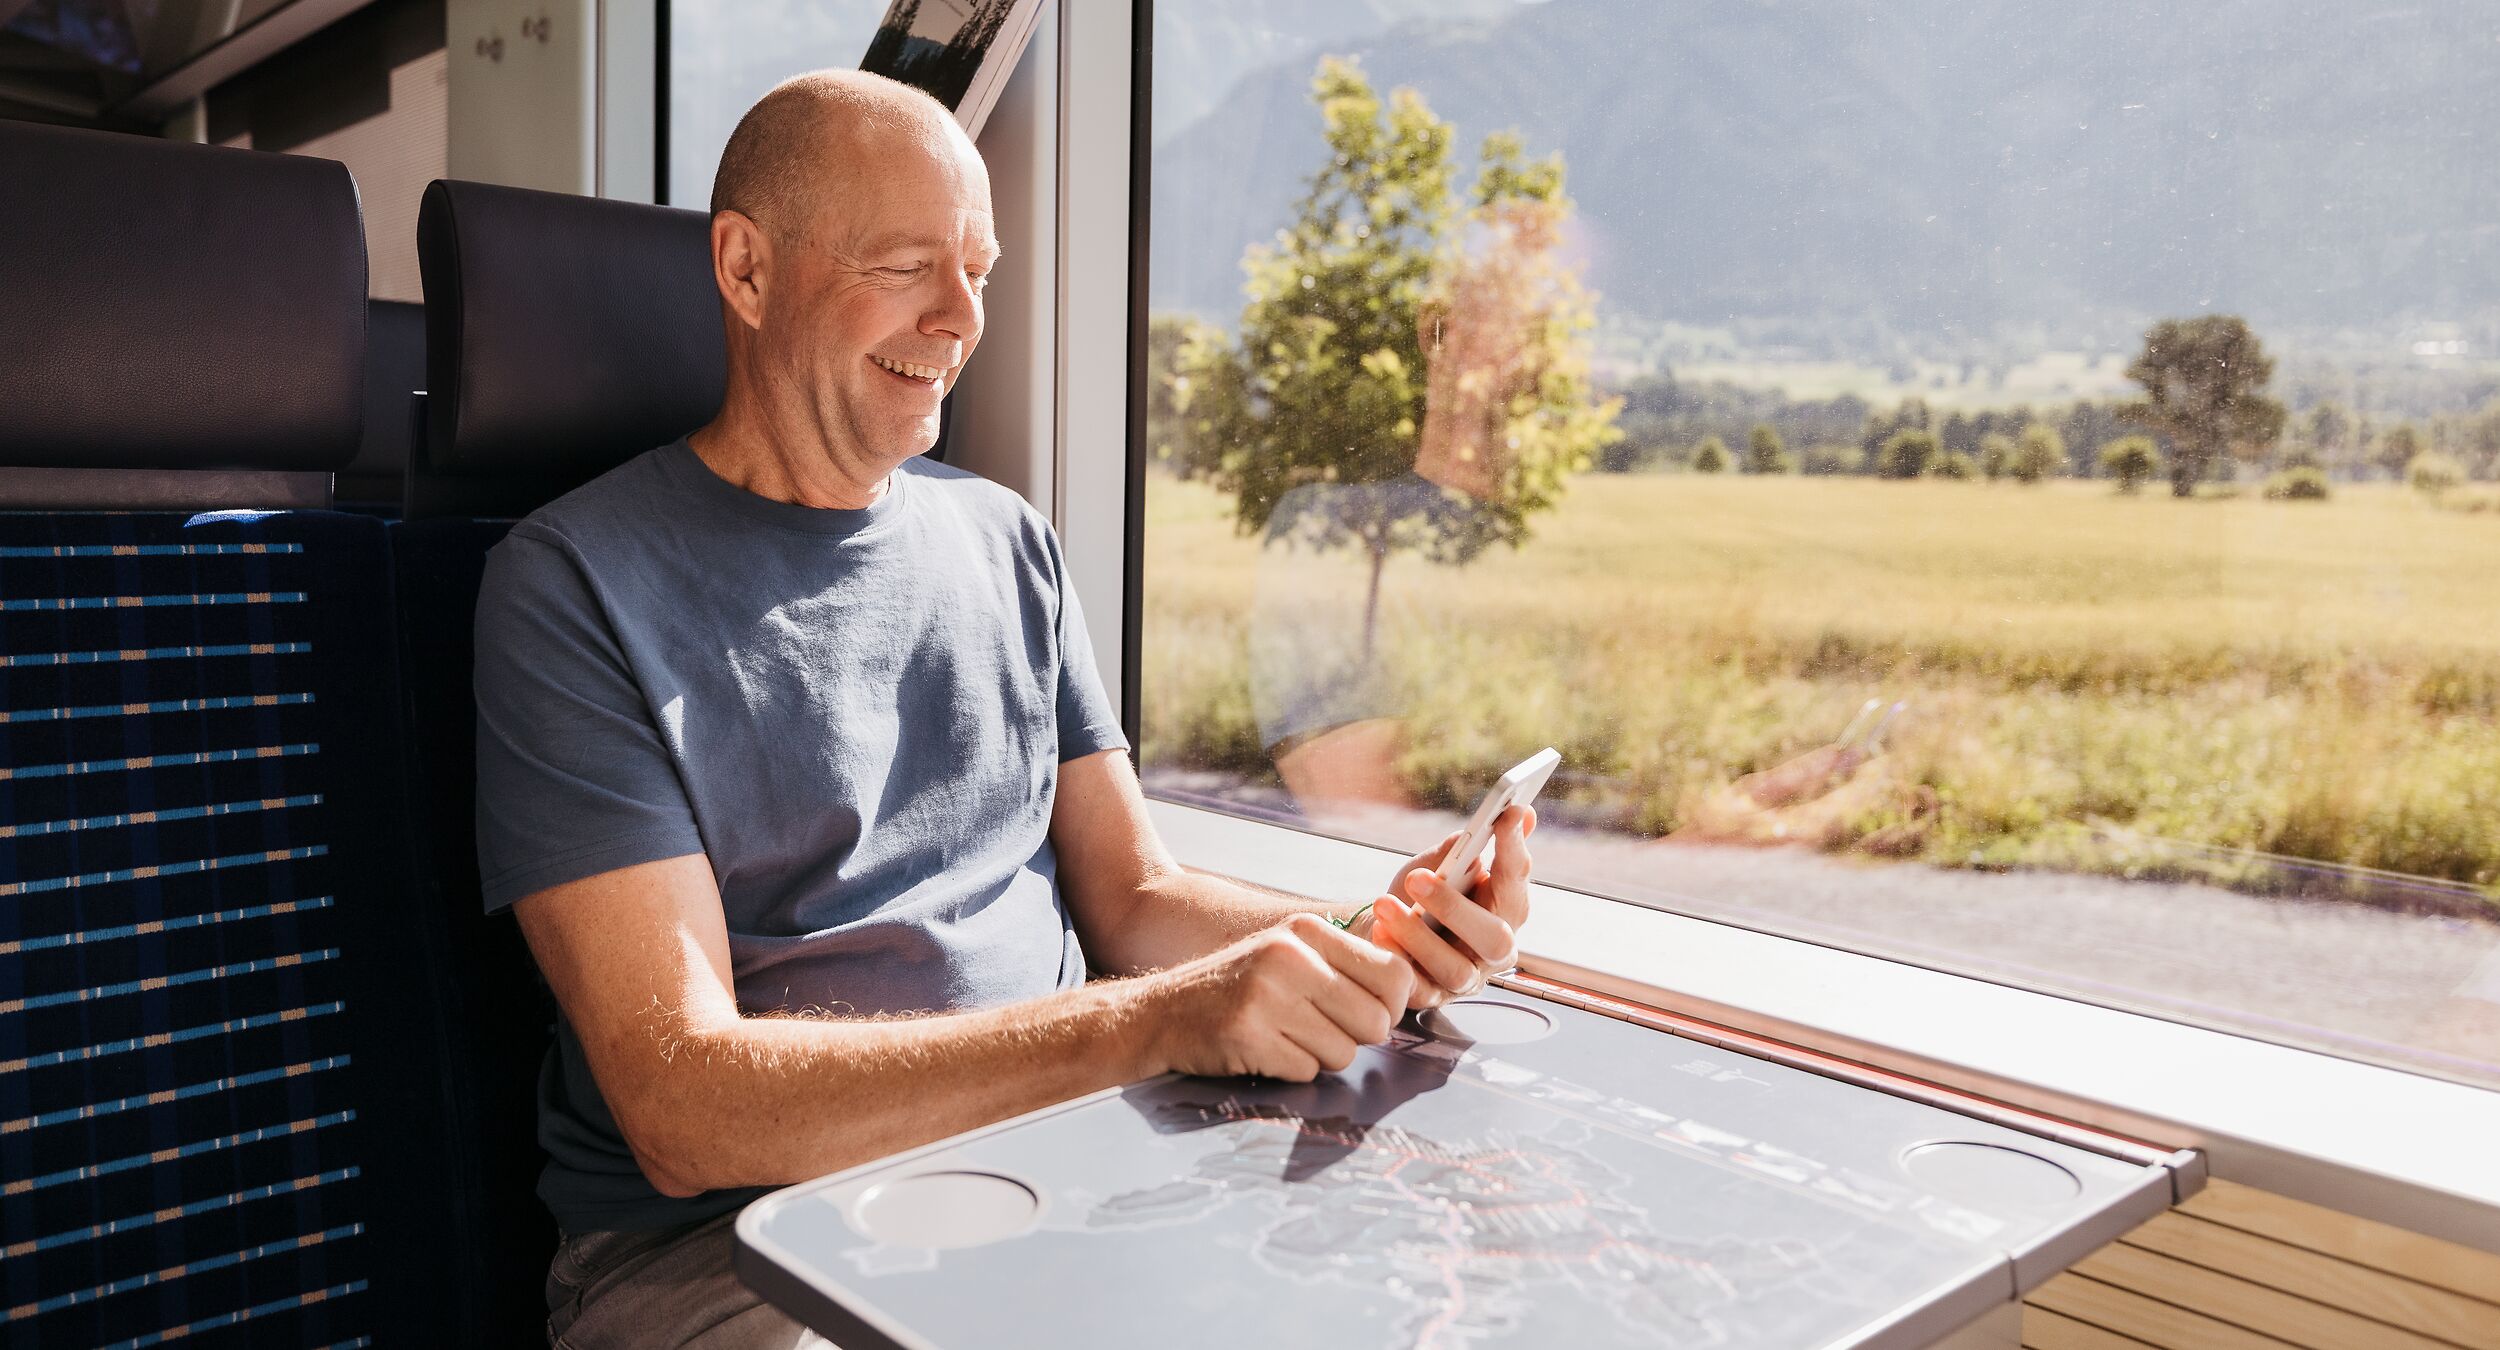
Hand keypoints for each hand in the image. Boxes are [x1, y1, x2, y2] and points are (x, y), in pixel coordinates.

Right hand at [1144, 913, 1414, 1081]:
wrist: (1161, 1011)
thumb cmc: (1239, 988)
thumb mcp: (1290, 954)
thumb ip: (1344, 965)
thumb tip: (1411, 992)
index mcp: (1307, 931)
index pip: (1394, 974)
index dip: (1392, 1005)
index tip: (1368, 1012)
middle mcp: (1290, 956)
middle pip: (1376, 1020)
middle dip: (1357, 1037)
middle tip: (1323, 1031)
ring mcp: (1267, 995)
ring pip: (1344, 1052)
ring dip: (1322, 1056)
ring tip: (1286, 1036)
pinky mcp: (1248, 1034)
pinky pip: (1306, 1071)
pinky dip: (1291, 1069)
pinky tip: (1263, 1049)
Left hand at [1358, 805, 1534, 1010]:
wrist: (1381, 929)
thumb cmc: (1420, 895)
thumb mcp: (1439, 865)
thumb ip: (1466, 846)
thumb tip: (1509, 816)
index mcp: (1507, 909)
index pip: (1517, 879)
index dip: (1514, 848)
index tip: (1506, 814)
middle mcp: (1495, 950)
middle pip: (1495, 938)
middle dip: (1455, 907)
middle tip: (1417, 879)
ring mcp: (1465, 978)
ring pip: (1454, 968)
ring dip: (1417, 936)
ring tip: (1384, 904)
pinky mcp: (1432, 997)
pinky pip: (1417, 987)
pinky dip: (1397, 959)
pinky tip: (1379, 933)